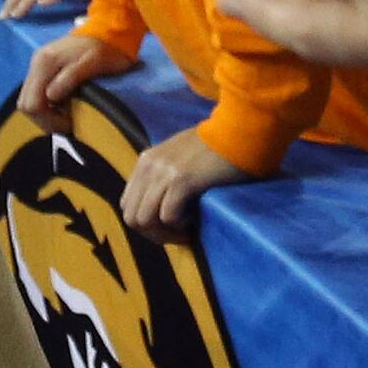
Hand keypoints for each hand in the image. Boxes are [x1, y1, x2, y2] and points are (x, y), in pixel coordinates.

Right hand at [19, 27, 137, 129]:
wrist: (110, 30)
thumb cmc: (106, 49)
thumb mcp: (93, 63)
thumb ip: (70, 78)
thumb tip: (51, 97)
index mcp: (44, 63)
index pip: (31, 103)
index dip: (47, 120)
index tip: (68, 124)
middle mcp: (36, 63)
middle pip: (25, 103)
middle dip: (44, 119)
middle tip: (66, 124)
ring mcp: (38, 65)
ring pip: (29, 100)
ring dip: (45, 113)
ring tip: (66, 116)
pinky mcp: (43, 68)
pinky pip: (36, 93)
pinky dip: (47, 105)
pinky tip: (63, 106)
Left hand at [121, 124, 252, 236]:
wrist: (240, 131)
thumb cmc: (218, 146)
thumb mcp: (180, 156)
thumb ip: (164, 175)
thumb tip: (160, 206)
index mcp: (146, 160)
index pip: (127, 205)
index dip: (146, 224)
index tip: (170, 228)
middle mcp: (149, 165)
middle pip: (132, 217)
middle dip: (154, 234)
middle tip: (179, 235)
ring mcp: (163, 172)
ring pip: (145, 220)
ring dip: (166, 232)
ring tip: (187, 228)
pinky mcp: (181, 180)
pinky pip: (168, 216)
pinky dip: (181, 225)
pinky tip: (196, 217)